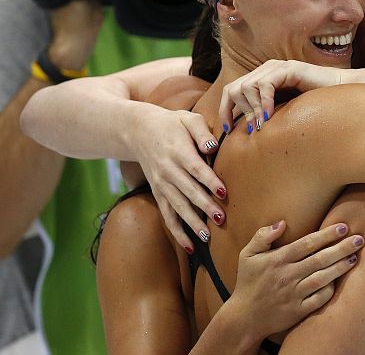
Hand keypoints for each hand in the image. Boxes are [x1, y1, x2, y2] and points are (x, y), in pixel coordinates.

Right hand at [134, 108, 226, 251]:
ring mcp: (161, 184)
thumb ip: (202, 132)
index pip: (195, 168)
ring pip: (177, 207)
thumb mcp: (188, 119)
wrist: (139, 131)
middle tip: (221, 219)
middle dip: (204, 206)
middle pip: (187, 191)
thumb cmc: (172, 123)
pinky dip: (177, 232)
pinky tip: (189, 246)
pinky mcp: (158, 193)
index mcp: (178, 151)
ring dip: (192, 223)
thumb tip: (212, 147)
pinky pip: (167, 215)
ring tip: (207, 237)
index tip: (223, 191)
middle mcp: (168, 170)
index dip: (209, 181)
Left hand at [219, 59, 342, 132]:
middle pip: (233, 88)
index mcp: (262, 78)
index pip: (231, 90)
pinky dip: (264, 103)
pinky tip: (270, 116)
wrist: (340, 94)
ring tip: (261, 126)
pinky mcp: (289, 69)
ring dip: (252, 110)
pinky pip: (265, 85)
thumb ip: (265, 116)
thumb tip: (246, 133)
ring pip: (246, 87)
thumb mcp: (283, 112)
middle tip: (250, 129)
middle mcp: (266, 70)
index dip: (225, 110)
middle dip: (236, 111)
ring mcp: (277, 67)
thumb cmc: (314, 107)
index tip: (228, 130)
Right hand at [227, 221, 364, 340]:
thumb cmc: (248, 282)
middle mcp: (288, 275)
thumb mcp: (248, 255)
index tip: (343, 226)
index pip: (307, 243)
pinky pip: (319, 299)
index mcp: (278, 260)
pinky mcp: (298, 311)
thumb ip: (262, 236)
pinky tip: (340, 281)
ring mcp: (294, 294)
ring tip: (355, 257)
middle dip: (342, 248)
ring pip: (322, 278)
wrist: (244, 317)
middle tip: (359, 240)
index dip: (327, 234)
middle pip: (320, 259)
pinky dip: (330, 290)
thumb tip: (282, 223)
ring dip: (340, 267)